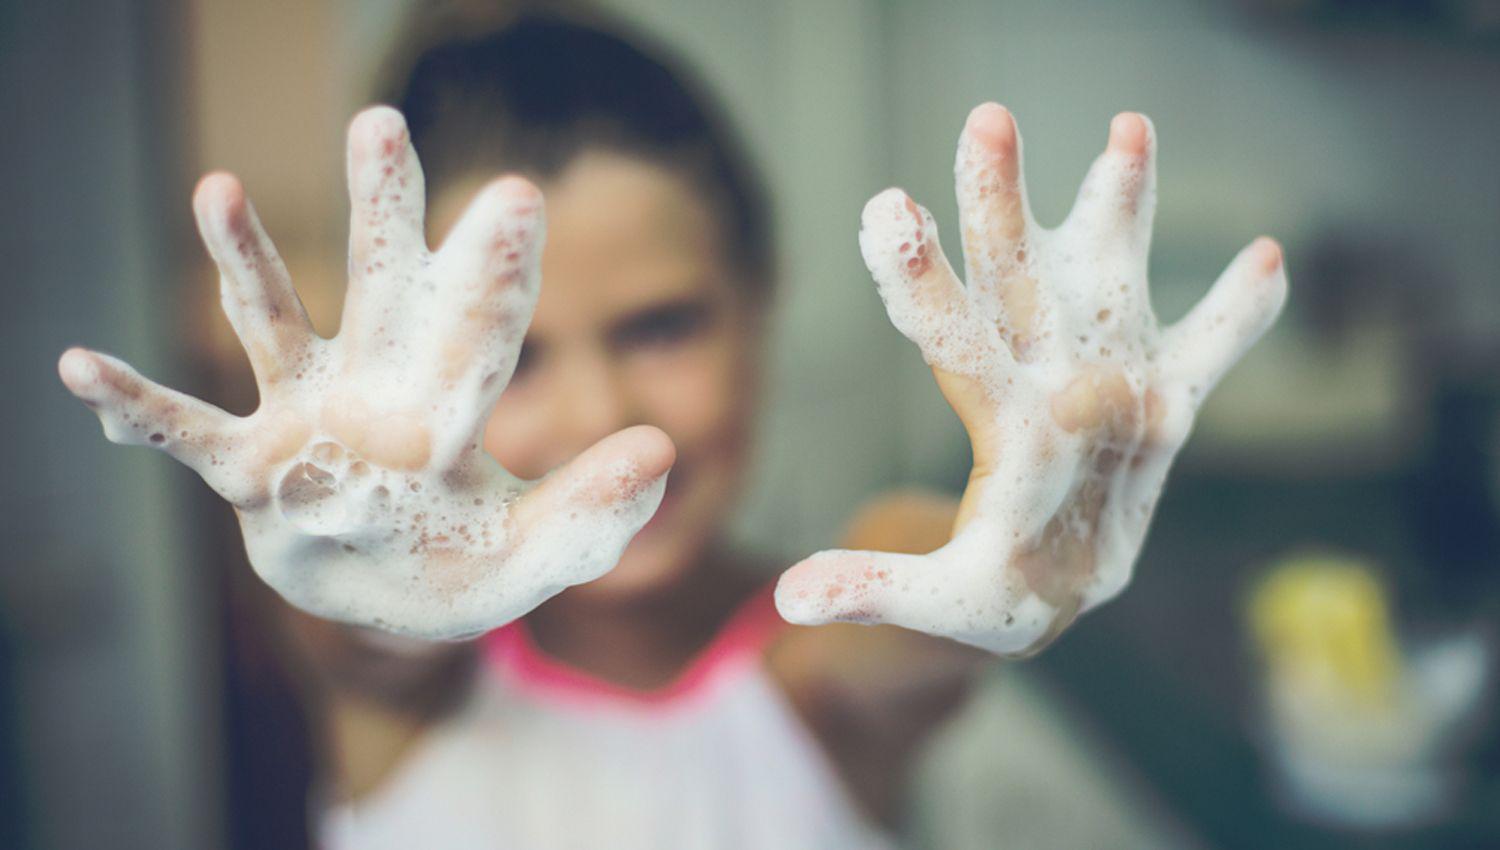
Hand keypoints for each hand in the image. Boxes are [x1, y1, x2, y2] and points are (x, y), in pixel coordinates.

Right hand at [59, 107, 673, 638]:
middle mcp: (378, 391)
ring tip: (220, 188)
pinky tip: (79, 367)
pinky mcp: (251, 469)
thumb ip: (594, 509)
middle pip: (381, 288)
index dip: (496, 270)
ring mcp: (308, 421)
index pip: (483, 331)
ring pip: (276, 326)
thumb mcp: (537, 554)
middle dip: (382, 213)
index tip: (516, 196)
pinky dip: (139, 405)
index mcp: (454, 407)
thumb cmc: (464, 567)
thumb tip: (664, 447)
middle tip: (382, 124)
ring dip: (246, 263)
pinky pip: (187, 432)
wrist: (390, 604)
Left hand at [776, 104, 1286, 654]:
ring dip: (1122, 207)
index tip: (883, 210)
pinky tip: (1268, 258)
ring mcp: (1110, 381)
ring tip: (1129, 124)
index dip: (919, 278)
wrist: (1052, 595)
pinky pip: (1209, 352)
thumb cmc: (989, 595)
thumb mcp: (935, 601)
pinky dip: (1238, 316)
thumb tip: (790, 597)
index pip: (950, 335)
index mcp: (995, 416)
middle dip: (1002, 203)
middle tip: (986, 119)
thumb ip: (875, 587)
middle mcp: (1046, 377)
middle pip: (1016, 278)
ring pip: (1111, 279)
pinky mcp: (1167, 408)